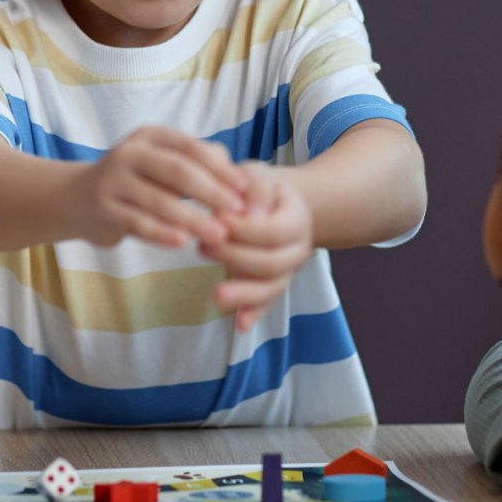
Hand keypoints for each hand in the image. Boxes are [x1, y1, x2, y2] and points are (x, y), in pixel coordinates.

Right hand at [72, 127, 246, 248]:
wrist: (77, 199)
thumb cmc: (137, 181)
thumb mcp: (165, 164)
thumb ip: (201, 164)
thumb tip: (240, 177)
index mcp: (151, 137)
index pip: (191, 148)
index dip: (220, 169)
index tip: (244, 191)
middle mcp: (130, 153)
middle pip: (177, 170)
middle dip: (211, 192)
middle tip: (237, 213)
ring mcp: (112, 180)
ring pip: (158, 199)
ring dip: (191, 218)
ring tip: (218, 235)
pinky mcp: (102, 208)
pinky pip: (136, 222)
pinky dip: (161, 233)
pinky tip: (182, 243)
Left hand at [203, 162, 312, 331]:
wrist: (276, 205)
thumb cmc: (258, 188)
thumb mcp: (257, 176)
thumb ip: (254, 189)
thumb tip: (249, 213)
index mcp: (297, 219)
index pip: (273, 231)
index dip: (244, 229)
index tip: (215, 220)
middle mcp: (299, 250)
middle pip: (271, 262)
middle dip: (235, 257)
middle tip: (202, 247)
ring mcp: (288, 272)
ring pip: (271, 288)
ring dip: (244, 293)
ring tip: (216, 295)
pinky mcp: (273, 287)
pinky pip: (267, 304)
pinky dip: (255, 314)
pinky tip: (240, 325)